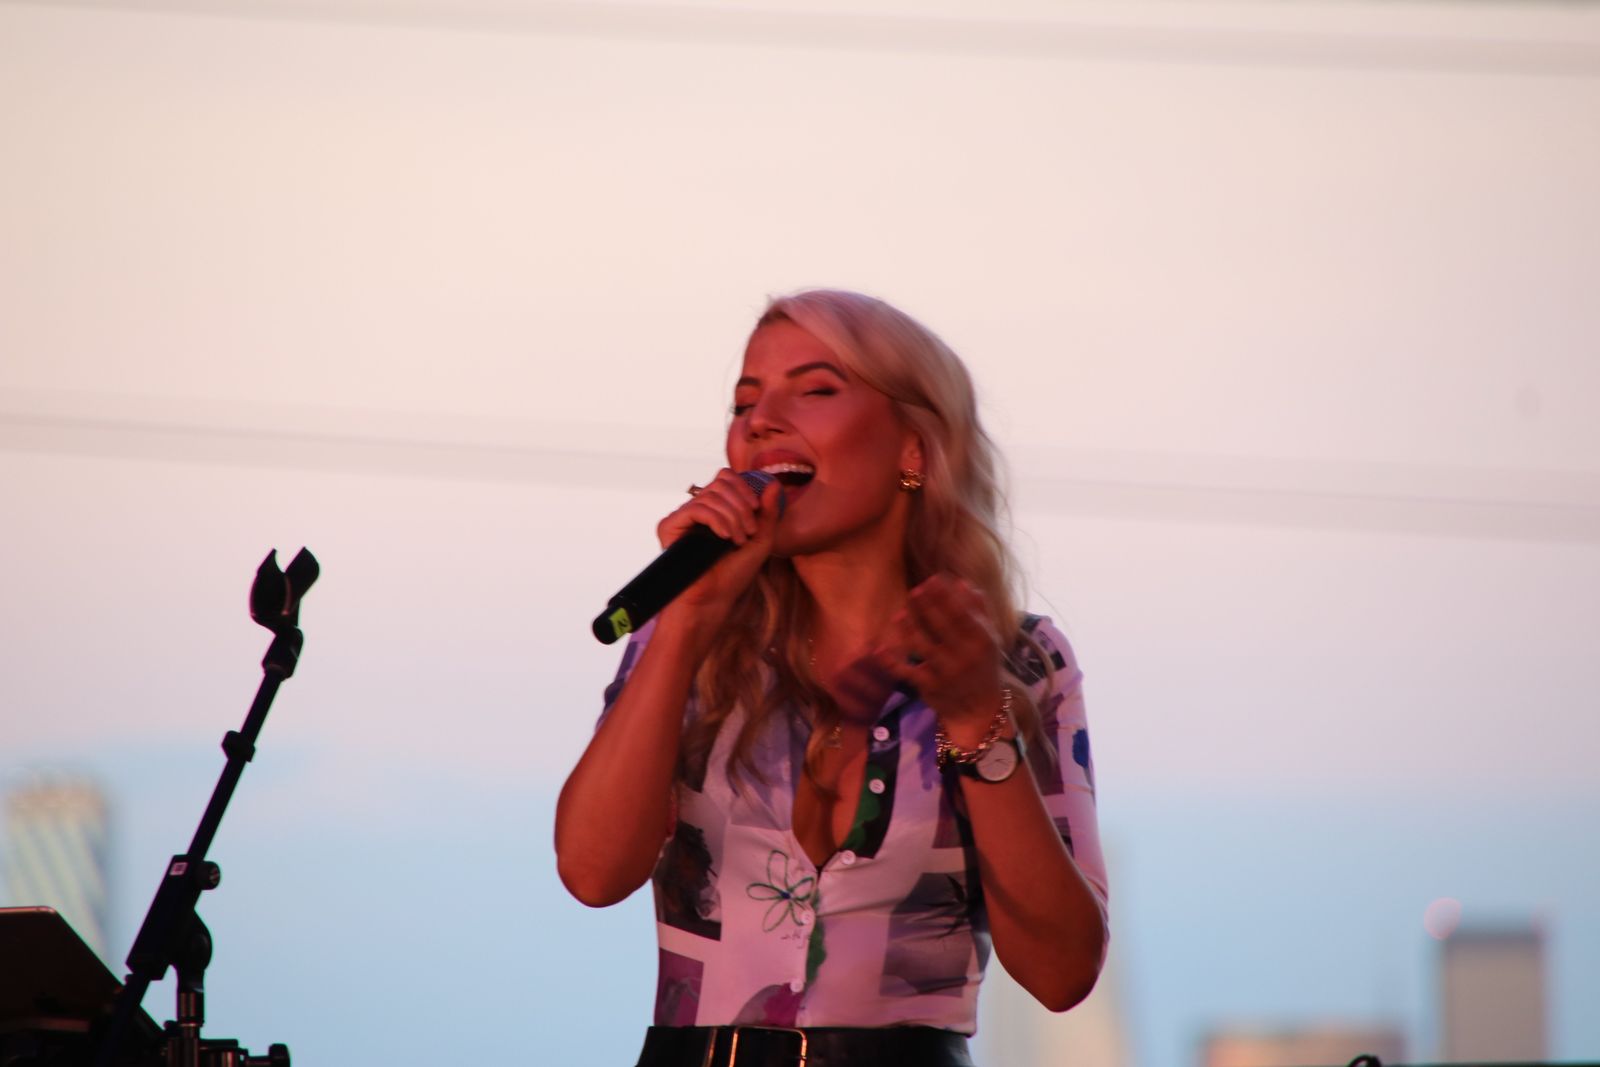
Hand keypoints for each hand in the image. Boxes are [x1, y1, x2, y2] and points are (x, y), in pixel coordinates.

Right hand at [654, 469, 783, 625]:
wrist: (714, 598)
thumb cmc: (735, 573)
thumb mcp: (760, 540)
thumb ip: (768, 513)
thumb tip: (774, 484)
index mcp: (715, 509)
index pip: (726, 478)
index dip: (744, 488)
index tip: (756, 509)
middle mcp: (697, 509)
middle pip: (720, 483)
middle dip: (741, 505)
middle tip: (749, 531)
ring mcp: (682, 517)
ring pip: (711, 495)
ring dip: (733, 517)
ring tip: (738, 540)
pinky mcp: (669, 526)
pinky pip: (696, 508)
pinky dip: (716, 520)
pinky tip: (725, 537)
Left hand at [872, 574, 1006, 746]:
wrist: (979, 712)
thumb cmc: (983, 668)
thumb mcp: (988, 641)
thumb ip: (978, 611)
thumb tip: (963, 583)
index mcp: (981, 642)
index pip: (961, 614)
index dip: (945, 596)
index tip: (932, 580)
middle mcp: (963, 657)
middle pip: (941, 626)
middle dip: (926, 607)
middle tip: (914, 591)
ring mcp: (945, 673)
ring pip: (921, 646)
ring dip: (909, 628)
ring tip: (900, 613)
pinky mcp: (928, 687)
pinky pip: (906, 672)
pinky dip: (891, 661)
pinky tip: (879, 649)